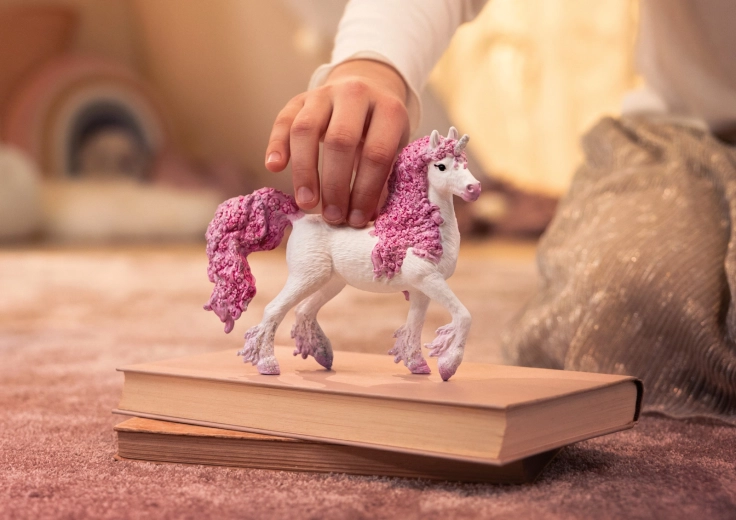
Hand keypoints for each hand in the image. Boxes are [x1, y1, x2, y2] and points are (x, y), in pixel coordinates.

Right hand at [265, 59, 409, 226]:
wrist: (366, 89)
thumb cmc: (379, 130)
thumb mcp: (393, 149)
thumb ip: (384, 179)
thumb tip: (368, 216)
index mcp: (388, 110)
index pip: (377, 153)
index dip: (366, 190)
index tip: (356, 219)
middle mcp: (356, 94)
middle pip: (341, 141)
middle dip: (335, 185)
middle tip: (332, 216)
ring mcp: (325, 93)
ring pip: (306, 129)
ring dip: (304, 171)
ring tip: (307, 203)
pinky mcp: (299, 98)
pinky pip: (283, 120)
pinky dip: (276, 145)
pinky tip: (274, 167)